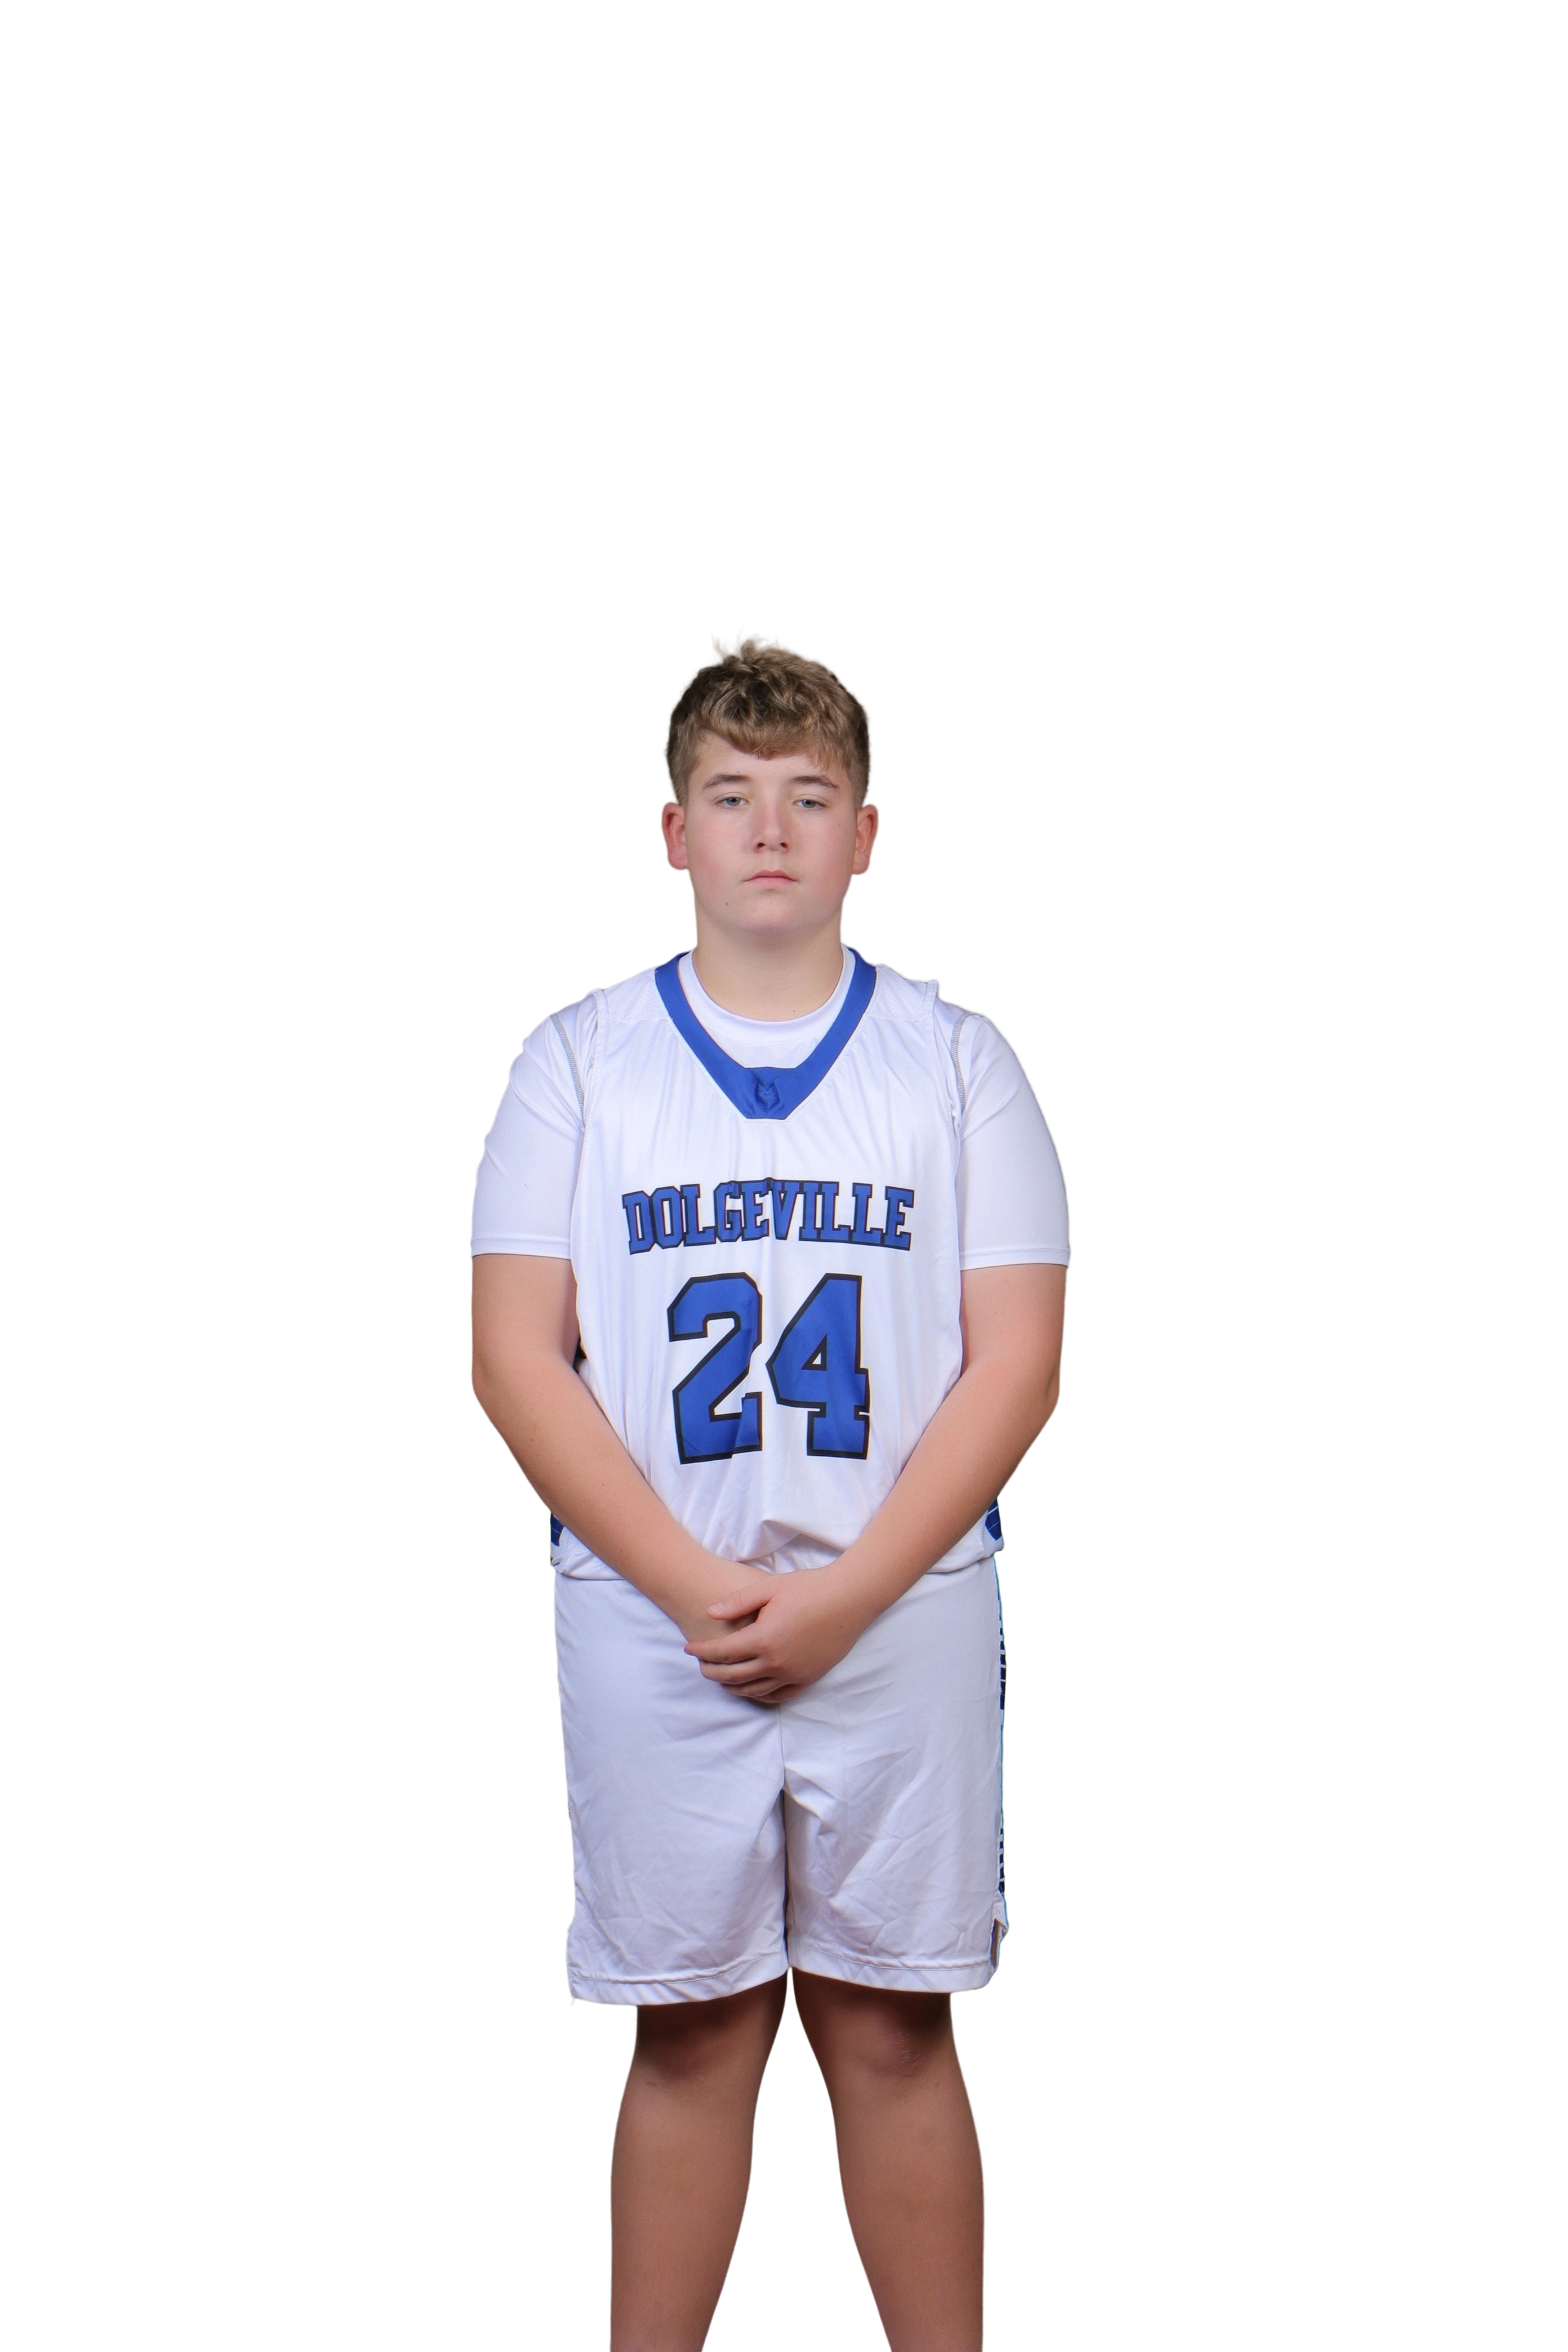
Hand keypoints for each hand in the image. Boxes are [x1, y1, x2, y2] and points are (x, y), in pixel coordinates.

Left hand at [684, 1567, 872, 1703]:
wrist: (848, 1598)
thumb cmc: (808, 1587)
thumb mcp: (768, 1587)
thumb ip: (736, 1603)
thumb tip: (709, 1613)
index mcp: (763, 1639)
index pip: (722, 1652)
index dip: (702, 1651)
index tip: (688, 1648)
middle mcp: (776, 1662)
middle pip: (733, 1676)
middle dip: (712, 1671)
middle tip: (700, 1665)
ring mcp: (793, 1673)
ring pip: (754, 1690)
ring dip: (732, 1686)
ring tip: (721, 1678)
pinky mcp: (808, 1678)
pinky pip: (778, 1695)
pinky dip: (759, 1694)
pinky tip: (751, 1687)